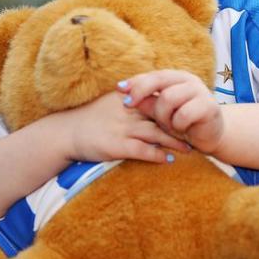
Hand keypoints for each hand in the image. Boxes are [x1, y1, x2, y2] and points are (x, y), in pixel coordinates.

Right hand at [60, 90, 190, 163]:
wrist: (63, 133)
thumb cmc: (86, 119)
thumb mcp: (108, 103)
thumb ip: (127, 101)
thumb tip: (143, 102)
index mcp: (126, 99)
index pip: (156, 99)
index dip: (173, 106)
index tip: (188, 112)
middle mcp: (127, 112)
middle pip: (161, 116)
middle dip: (180, 123)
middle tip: (195, 130)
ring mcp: (122, 129)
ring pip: (157, 133)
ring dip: (175, 141)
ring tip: (189, 147)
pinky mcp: (117, 146)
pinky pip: (143, 151)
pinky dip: (158, 155)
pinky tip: (169, 159)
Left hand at [120, 70, 224, 154]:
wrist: (212, 136)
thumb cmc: (184, 123)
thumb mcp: (162, 112)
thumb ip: (147, 102)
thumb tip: (124, 94)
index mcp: (178, 78)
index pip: (153, 75)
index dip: (135, 81)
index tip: (119, 89)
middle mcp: (189, 80)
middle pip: (159, 80)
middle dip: (140, 92)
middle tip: (128, 105)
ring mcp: (201, 92)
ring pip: (169, 98)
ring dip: (163, 116)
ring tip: (168, 125)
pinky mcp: (209, 107)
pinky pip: (183, 115)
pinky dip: (178, 125)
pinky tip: (182, 129)